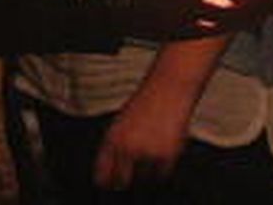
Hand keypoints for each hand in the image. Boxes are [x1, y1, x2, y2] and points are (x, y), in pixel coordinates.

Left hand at [92, 69, 193, 188]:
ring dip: (147, 169)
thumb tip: (112, 174)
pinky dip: (163, 166)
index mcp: (111, 140)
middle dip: (126, 180)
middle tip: (131, 175)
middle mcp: (126, 148)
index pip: (102, 175)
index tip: (111, 184)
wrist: (170, 88)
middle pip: (121, 182)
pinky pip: (162, 174)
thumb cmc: (146, 103)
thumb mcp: (121, 123)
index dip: (106, 182)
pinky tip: (164, 148)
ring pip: (144, 178)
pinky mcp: (166, 156)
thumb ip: (115, 147)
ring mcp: (146, 153)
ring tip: (153, 147)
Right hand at [124, 0, 271, 39]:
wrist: (109, 3)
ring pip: (224, 25)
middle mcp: (190, 10)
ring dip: (244, 20)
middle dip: (256, 8)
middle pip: (234, 12)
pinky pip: (208, 31)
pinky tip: (235, 22)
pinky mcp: (177, 36)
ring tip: (260, 13)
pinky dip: (226, 26)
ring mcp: (184, 26)